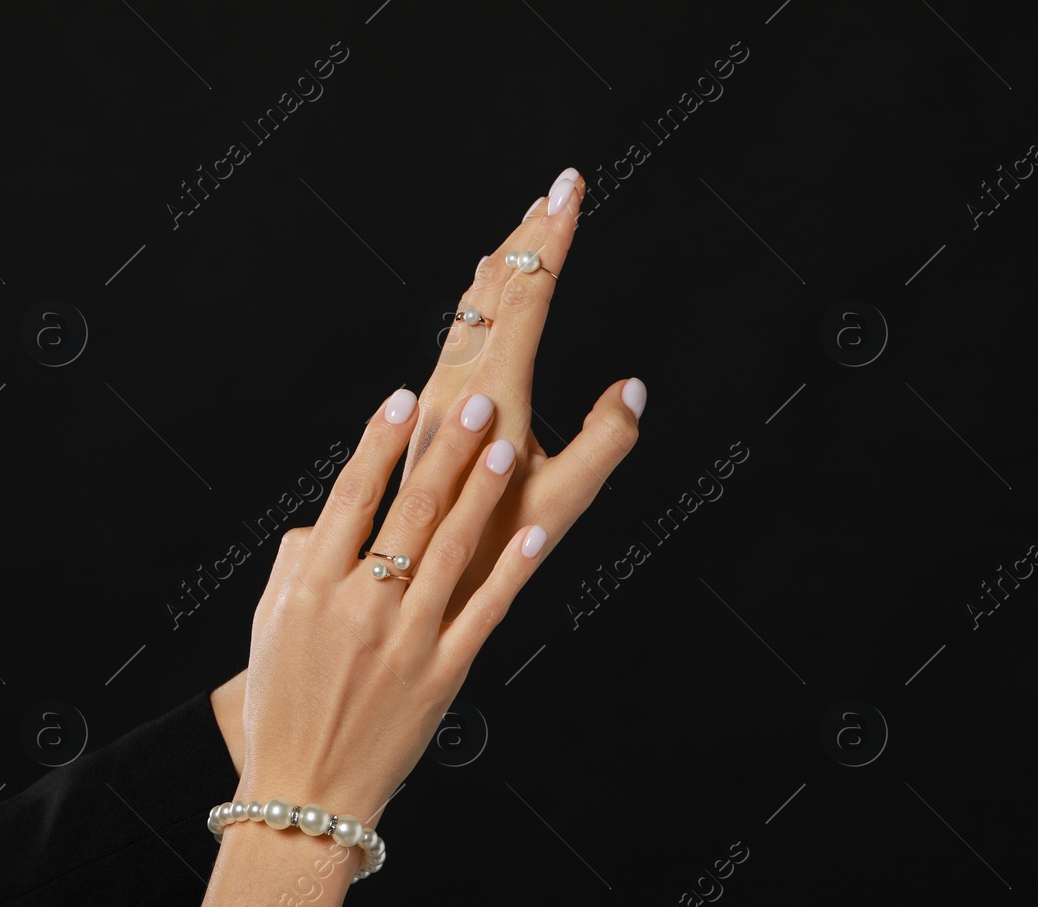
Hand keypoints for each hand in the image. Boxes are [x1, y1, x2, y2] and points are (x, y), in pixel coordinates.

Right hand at [190, 167, 644, 906]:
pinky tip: (529, 536)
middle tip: (473, 397)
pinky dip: (507, 574)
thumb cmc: (281, 710)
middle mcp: (358, 605)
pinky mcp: (443, 675)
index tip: (401, 399)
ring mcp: (405, 640)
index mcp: (310, 589)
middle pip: (407, 510)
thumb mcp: (270, 633)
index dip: (378, 444)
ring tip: (504, 441)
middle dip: (443, 447)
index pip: (349, 498)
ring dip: (480, 491)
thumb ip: (294, 569)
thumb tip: (321, 521)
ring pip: (450, 550)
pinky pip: (483, 614)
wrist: (304, 798)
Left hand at [406, 165, 645, 618]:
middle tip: (556, 192)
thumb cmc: (489, 553)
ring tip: (525, 227)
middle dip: (530, 235)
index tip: (570, 187)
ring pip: (471, 310)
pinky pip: (454, 337)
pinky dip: (479, 301)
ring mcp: (433, 397)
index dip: (553, 236)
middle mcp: (454, 384)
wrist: (405, 587)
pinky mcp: (424, 414)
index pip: (529, 294)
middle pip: (495, 288)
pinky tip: (478, 292)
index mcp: (493, 394)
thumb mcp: (564, 503)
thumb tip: (632, 390)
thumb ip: (605, 443)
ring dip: (504, 263)